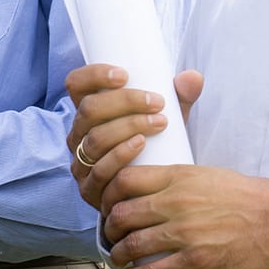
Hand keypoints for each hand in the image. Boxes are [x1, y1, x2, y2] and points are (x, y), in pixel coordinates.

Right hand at [65, 64, 202, 208]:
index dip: (94, 75)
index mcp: (89, 112)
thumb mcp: (167, 119)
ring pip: (95, 138)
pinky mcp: (89, 189)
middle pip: (89, 110)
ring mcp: (80, 163)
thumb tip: (193, 77)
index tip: (125, 74)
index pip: (76, 84)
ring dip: (128, 126)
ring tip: (159, 123)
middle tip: (157, 102)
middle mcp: (78, 135)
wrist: (153, 193)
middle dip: (124, 102)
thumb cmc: (157, 147)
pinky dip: (120, 154)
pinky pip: (100, 169)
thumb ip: (180, 97)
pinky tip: (141, 144)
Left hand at [98, 162, 268, 268]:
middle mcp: (176, 202)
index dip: (108, 194)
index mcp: (179, 177)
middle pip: (121, 214)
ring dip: (119, 254)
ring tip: (120, 258)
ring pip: (132, 244)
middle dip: (110, 228)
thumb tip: (156, 191)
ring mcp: (184, 233)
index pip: (124, 179)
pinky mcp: (196, 261)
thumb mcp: (210, 174)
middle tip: (112, 235)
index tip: (108, 205)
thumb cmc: (252, 197)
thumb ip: (181, 181)